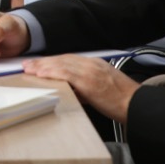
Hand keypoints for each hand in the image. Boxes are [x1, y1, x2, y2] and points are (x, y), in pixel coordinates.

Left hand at [22, 55, 138, 123]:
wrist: (137, 104)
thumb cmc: (122, 100)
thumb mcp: (103, 88)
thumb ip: (86, 87)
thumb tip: (72, 92)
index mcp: (95, 64)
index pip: (68, 59)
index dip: (52, 61)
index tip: (39, 64)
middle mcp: (91, 64)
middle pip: (62, 59)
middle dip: (43, 62)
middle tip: (27, 65)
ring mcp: (90, 71)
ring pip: (61, 64)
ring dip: (43, 66)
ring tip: (29, 69)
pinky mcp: (89, 81)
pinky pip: (66, 74)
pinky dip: (52, 72)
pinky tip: (41, 74)